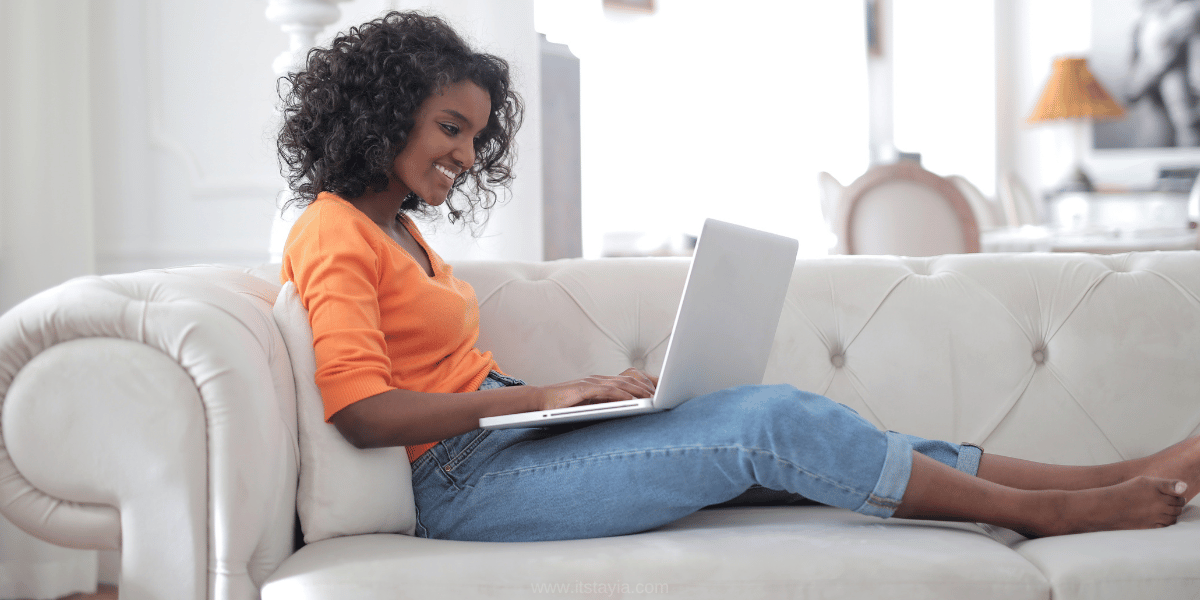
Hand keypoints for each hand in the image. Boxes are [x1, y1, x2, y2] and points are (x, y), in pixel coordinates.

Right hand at [533, 368, 657, 410]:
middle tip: (664, 396)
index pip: (629, 380)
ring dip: (639, 391)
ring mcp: (592, 383)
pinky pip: (607, 390)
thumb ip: (605, 406)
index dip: (646, 384)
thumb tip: (625, 414)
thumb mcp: (589, 407)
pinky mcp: (583, 389)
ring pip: (622, 384)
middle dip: (649, 387)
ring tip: (654, 398)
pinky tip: (632, 400)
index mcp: (602, 383)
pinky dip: (622, 395)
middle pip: (631, 379)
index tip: (662, 393)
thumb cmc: (562, 407)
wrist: (539, 401)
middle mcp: (599, 380)